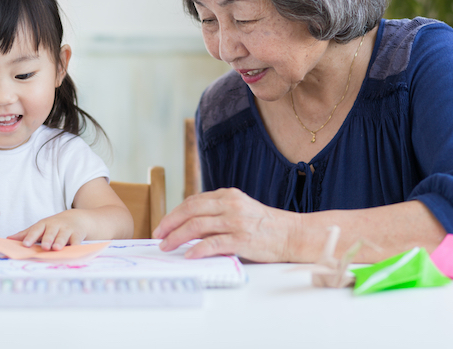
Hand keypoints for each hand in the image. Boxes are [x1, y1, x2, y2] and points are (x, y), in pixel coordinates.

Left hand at [8, 210, 88, 250]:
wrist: (77, 218)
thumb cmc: (54, 226)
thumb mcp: (41, 227)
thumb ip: (26, 234)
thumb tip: (8, 239)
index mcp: (44, 224)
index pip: (36, 229)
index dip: (30, 237)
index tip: (25, 244)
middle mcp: (56, 226)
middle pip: (50, 232)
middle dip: (47, 239)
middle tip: (44, 246)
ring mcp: (67, 230)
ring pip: (63, 236)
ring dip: (60, 241)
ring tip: (56, 248)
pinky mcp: (78, 235)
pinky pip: (76, 241)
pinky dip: (76, 245)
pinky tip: (74, 250)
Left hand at [152, 188, 297, 261]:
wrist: (294, 235)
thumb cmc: (265, 226)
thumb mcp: (240, 211)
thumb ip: (217, 215)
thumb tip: (188, 229)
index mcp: (228, 195)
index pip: (193, 201)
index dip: (174, 213)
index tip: (163, 225)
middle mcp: (230, 205)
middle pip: (190, 210)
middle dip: (170, 223)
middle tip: (158, 235)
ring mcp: (236, 221)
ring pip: (197, 226)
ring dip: (177, 237)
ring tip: (167, 246)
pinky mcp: (242, 239)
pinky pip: (214, 243)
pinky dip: (198, 249)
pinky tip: (188, 255)